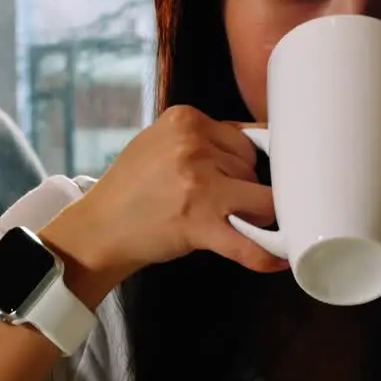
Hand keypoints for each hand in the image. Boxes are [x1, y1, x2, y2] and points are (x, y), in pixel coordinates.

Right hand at [44, 105, 285, 295]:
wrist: (100, 227)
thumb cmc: (133, 188)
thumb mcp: (161, 142)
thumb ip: (202, 139)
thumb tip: (258, 147)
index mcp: (186, 120)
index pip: (243, 138)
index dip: (243, 164)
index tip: (237, 178)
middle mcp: (194, 146)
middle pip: (252, 168)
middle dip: (245, 189)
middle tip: (218, 204)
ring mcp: (199, 184)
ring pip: (261, 201)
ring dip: (253, 217)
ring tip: (227, 223)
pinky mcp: (200, 222)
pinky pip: (248, 242)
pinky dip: (267, 255)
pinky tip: (280, 260)